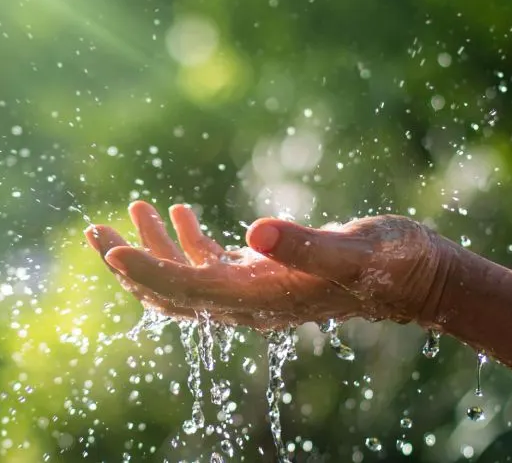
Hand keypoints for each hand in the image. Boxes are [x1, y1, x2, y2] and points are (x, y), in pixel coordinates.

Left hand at [85, 202, 449, 330]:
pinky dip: (187, 242)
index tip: (110, 250)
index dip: (145, 272)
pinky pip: (210, 267)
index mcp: (260, 298)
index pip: (186, 290)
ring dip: (151, 248)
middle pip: (170, 292)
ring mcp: (253, 292)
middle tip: (93, 228)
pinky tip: (182, 213)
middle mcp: (248, 303)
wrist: (418, 278)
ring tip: (133, 208)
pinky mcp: (263, 276)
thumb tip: (256, 232)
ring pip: (184, 279)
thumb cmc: (390, 262)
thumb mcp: (350, 248)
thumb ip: (305, 243)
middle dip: (128, 262)